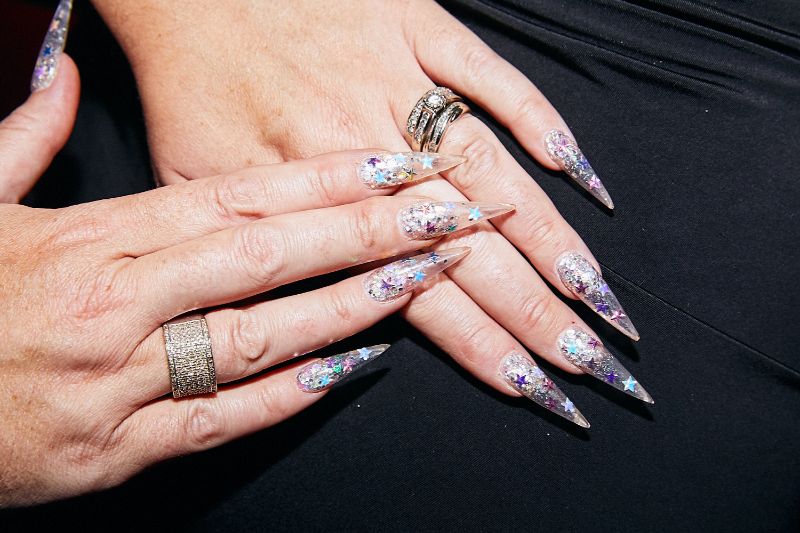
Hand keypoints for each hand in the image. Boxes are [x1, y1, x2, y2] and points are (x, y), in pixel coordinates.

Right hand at [0, 57, 487, 504]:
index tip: (392, 166)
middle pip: (265, 259)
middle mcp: (113, 305)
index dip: (322, 181)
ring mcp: (118, 383)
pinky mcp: (118, 450)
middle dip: (364, 234)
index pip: (232, 198)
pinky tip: (353, 368)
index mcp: (85, 239)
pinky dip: (291, 394)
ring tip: (420, 282)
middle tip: (443, 216)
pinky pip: (223, 419)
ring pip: (258, 338)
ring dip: (349, 308)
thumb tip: (60, 70)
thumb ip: (24, 136)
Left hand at [94, 0, 652, 420]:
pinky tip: (578, 172)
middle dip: (535, 312)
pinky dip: (535, 118)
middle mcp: (370, 153)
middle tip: (593, 361)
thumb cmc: (190, 91)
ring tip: (596, 293)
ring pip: (490, 175)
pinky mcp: (417, 26)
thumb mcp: (199, 193)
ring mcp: (399, 86)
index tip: (535, 387)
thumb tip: (327, 320)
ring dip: (547, 236)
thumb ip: (264, 260)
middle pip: (470, 250)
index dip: (481, 346)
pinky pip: (487, 76)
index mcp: (317, 203)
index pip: (419, 298)